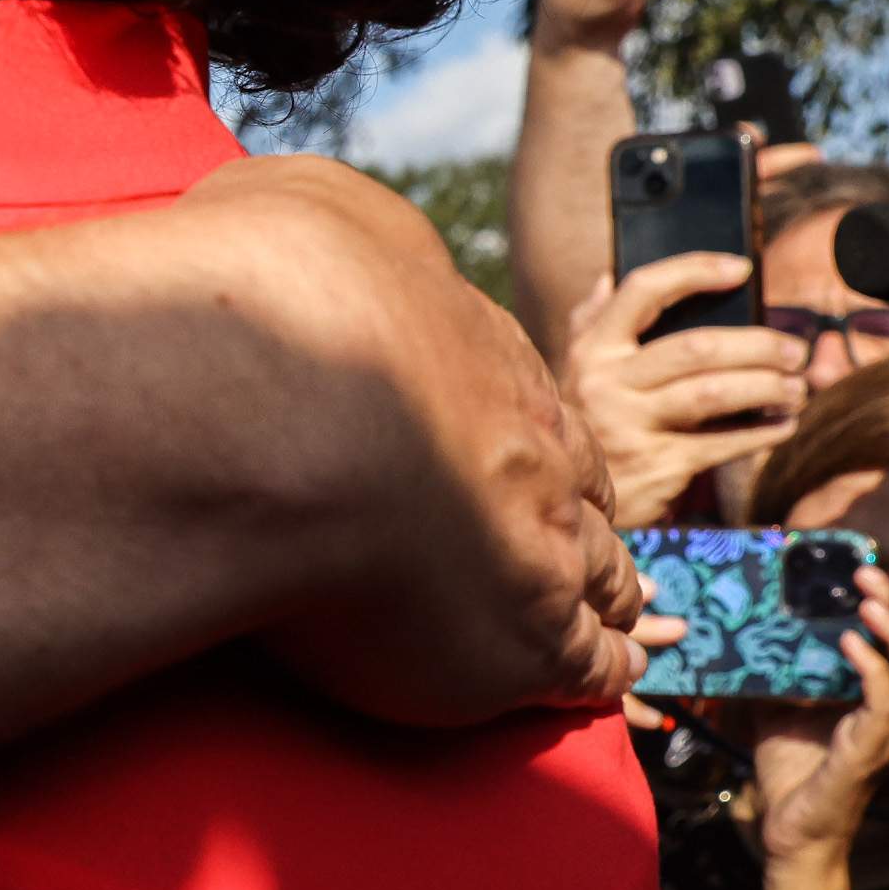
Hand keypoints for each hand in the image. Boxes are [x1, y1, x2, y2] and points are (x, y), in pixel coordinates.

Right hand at [183, 158, 649, 719]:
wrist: (275, 413)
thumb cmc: (267, 312)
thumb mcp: (300, 207)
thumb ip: (317, 213)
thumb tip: (303, 209)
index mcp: (483, 354)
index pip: (532, 409)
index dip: (527, 443)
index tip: (512, 465)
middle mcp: (530, 442)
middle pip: (585, 490)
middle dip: (579, 521)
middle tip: (579, 552)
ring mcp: (539, 539)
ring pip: (605, 578)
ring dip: (607, 601)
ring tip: (621, 626)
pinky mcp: (525, 636)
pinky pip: (592, 666)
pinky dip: (604, 673)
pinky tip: (614, 682)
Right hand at [554, 252, 807, 526]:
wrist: (571, 494)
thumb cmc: (590, 416)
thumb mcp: (580, 367)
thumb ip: (593, 320)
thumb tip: (609, 276)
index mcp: (593, 347)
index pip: (643, 291)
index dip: (694, 271)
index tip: (741, 269)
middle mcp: (606, 382)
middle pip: (696, 348)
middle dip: (757, 345)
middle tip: (795, 351)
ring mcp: (629, 425)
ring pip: (712, 394)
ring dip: (767, 387)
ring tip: (797, 387)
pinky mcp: (656, 465)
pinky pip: (721, 443)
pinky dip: (760, 433)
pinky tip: (784, 425)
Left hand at [730, 569, 888, 870]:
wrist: (787, 831)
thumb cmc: (791, 772)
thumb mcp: (777, 706)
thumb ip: (775, 669)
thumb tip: (744, 628)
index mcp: (876, 696)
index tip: (868, 568)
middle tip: (867, 573)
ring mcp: (885, 732)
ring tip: (868, 599)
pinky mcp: (870, 752)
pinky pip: (885, 706)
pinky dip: (873, 671)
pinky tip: (850, 644)